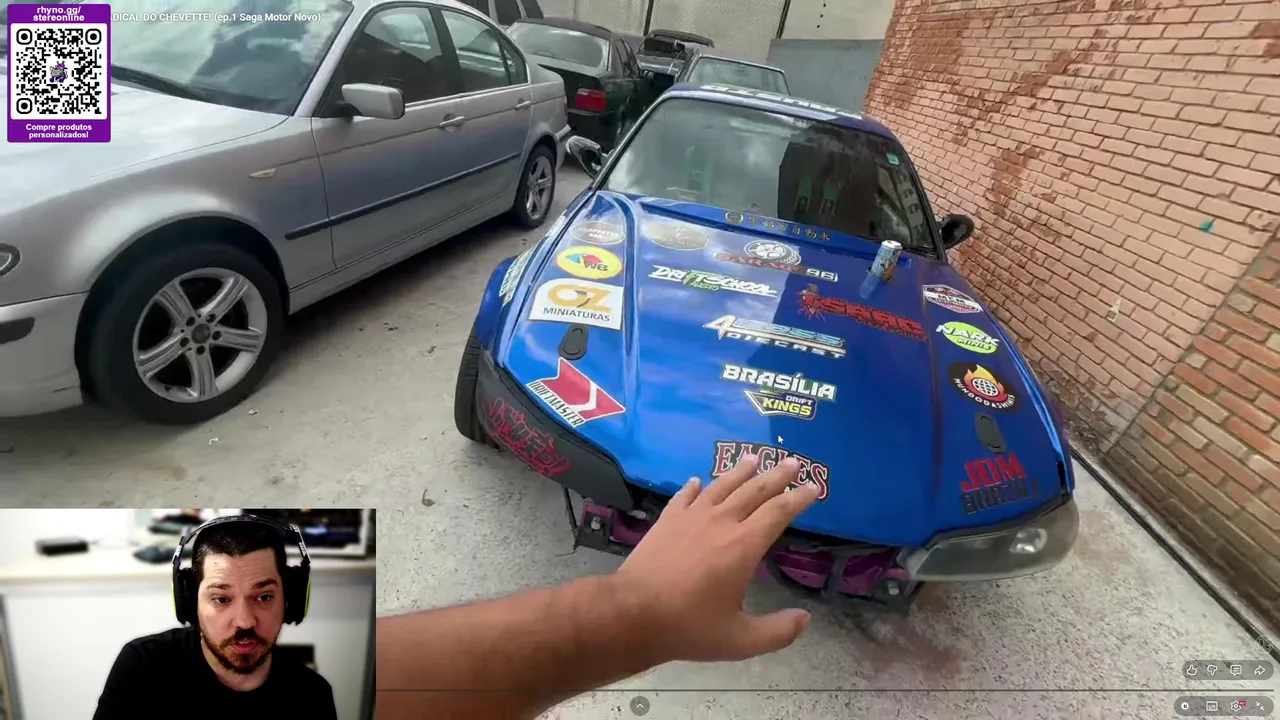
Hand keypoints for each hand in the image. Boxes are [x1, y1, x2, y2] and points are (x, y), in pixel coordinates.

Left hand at [609, 455, 820, 663]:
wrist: (633, 612)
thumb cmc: (690, 627)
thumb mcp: (741, 640)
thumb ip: (778, 631)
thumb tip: (805, 620)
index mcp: (744, 546)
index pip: (779, 512)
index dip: (799, 498)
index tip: (814, 487)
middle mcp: (721, 522)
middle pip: (754, 490)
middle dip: (777, 475)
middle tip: (793, 462)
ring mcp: (691, 517)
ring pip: (721, 486)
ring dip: (740, 471)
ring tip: (752, 458)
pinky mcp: (667, 520)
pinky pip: (685, 496)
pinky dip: (695, 486)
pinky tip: (698, 481)